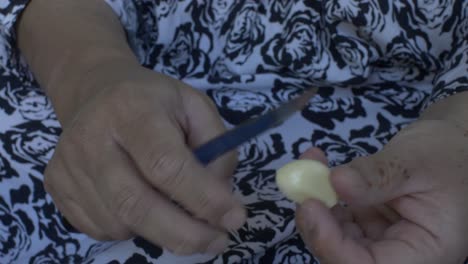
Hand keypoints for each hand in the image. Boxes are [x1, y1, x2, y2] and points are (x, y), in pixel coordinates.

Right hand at [43, 64, 245, 254]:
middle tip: (217, 241)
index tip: (234, 218)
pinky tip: (142, 203)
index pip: (165, 164)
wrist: (96, 91)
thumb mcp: (197, 107)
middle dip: (184, 234)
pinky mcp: (56, 185)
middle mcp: (91, 138)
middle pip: (136, 204)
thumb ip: (218, 147)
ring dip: (159, 230)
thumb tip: (220, 198)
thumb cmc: (154, 101)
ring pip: (119, 223)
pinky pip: (100, 228)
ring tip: (175, 208)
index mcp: (132, 109)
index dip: (202, 198)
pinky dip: (131, 228)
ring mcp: (68, 164)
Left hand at [296, 120, 467, 263]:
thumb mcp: (414, 163)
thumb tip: (335, 182)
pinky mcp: (367, 222)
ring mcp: (380, 238)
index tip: (311, 207)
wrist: (454, 145)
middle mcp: (400, 253)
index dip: (333, 245)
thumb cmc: (448, 155)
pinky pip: (337, 216)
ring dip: (316, 205)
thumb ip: (377, 177)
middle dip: (318, 224)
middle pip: (347, 256)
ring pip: (337, 236)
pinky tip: (317, 165)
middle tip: (303, 185)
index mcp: (425, 251)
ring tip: (311, 166)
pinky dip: (322, 193)